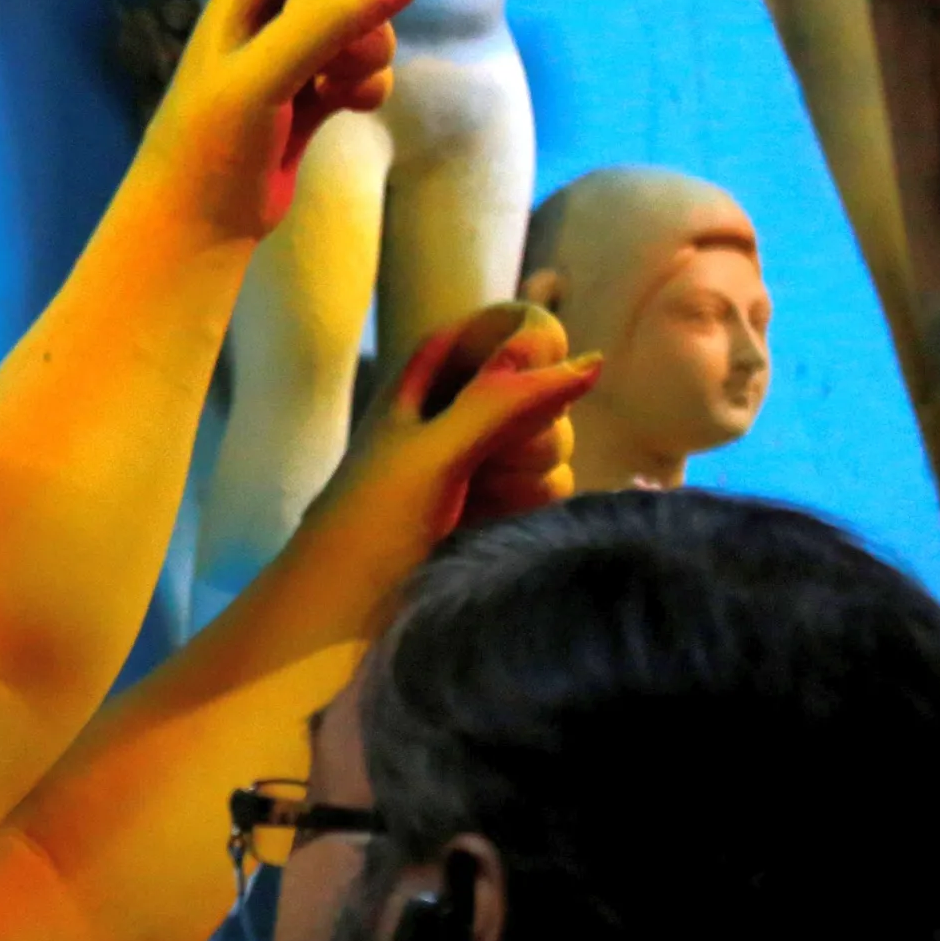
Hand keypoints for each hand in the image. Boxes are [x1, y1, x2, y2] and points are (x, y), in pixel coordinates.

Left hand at [146, 0, 427, 238]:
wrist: (195, 228)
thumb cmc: (211, 147)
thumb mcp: (267, 75)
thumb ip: (332, 20)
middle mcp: (267, 22)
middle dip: (367, 11)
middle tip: (345, 57)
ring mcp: (292, 63)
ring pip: (363, 31)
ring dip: (372, 53)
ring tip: (342, 90)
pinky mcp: (310, 102)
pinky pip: (363, 74)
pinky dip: (369, 86)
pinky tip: (351, 109)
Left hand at [316, 301, 594, 545]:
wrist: (348, 613)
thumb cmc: (370, 522)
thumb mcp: (432, 450)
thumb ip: (505, 401)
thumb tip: (591, 362)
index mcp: (432, 375)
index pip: (513, 327)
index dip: (530, 345)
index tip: (525, 377)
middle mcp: (463, 410)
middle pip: (545, 388)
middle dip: (528, 426)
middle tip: (483, 460)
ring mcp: (488, 460)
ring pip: (556, 442)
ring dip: (525, 473)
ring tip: (475, 500)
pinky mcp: (507, 508)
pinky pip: (555, 487)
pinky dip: (529, 506)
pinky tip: (492, 524)